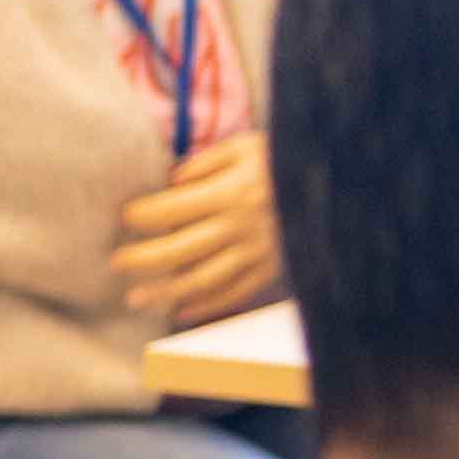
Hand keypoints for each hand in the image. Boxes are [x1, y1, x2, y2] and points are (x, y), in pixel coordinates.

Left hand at [113, 137, 282, 327]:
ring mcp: (258, 252)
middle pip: (180, 251)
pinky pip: (235, 293)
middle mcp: (242, 227)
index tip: (125, 217)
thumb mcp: (246, 147)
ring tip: (134, 298)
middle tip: (115, 263)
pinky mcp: (273, 269)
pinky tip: (178, 312)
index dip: (142, 215)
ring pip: (203, 281)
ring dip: (165, 293)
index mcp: (232, 192)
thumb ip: (204, 163)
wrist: (343, 180)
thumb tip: (169, 182)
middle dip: (142, 259)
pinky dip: (205, 306)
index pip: (172, 209)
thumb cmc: (285, 159)